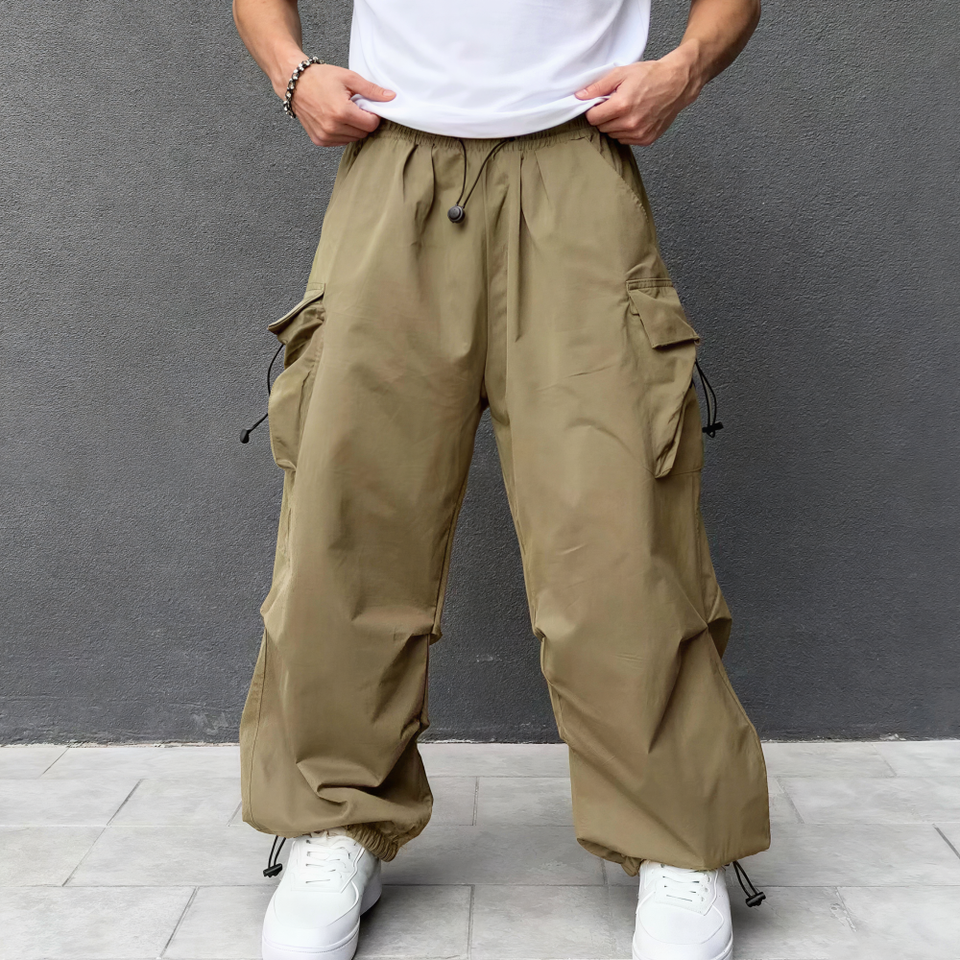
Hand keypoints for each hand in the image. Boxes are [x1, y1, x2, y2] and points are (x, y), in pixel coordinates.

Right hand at [287, 64, 394, 145]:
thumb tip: (391, 97)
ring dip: (353, 128)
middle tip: (354, 106)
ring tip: (343, 111)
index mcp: (342, 112)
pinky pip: (341, 142)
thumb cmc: (320, 78)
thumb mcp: (348, 78)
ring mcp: (325, 136)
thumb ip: (371, 90)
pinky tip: (335, 119)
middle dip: (363, 121)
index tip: (367, 106)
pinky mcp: (319, 140)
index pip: (371, 124)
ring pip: (353, 139)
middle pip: (363, 133)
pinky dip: (342, 133)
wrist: (294, 83)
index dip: (373, 115)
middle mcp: (333, 127)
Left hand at [575, 53, 701, 145]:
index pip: (592, 118)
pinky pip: (625, 140)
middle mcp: (630, 123)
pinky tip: (634, 117)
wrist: (677, 83)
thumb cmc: (651, 75)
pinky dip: (625, 131)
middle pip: (602, 127)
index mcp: (621, 105)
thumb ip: (598, 86)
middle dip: (604, 116)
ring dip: (614, 125)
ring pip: (613, 135)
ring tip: (626, 109)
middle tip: (615, 104)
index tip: (600, 103)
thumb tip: (579, 96)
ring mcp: (639, 133)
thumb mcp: (621, 73)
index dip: (593, 110)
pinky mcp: (646, 139)